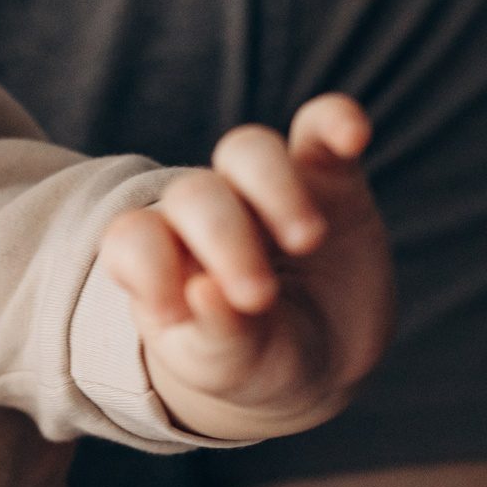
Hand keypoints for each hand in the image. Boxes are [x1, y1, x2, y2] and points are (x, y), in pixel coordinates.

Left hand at [100, 94, 395, 439]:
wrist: (317, 358)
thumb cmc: (251, 362)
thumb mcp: (228, 367)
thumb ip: (215, 336)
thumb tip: (202, 291)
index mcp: (160, 260)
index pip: (133, 237)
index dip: (147, 265)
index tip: (176, 314)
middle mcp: (202, 215)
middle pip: (195, 194)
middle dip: (223, 239)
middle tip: (259, 296)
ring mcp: (262, 191)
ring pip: (249, 150)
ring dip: (274, 189)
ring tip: (307, 240)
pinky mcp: (326, 178)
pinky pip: (320, 128)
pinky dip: (334, 119)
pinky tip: (353, 135)